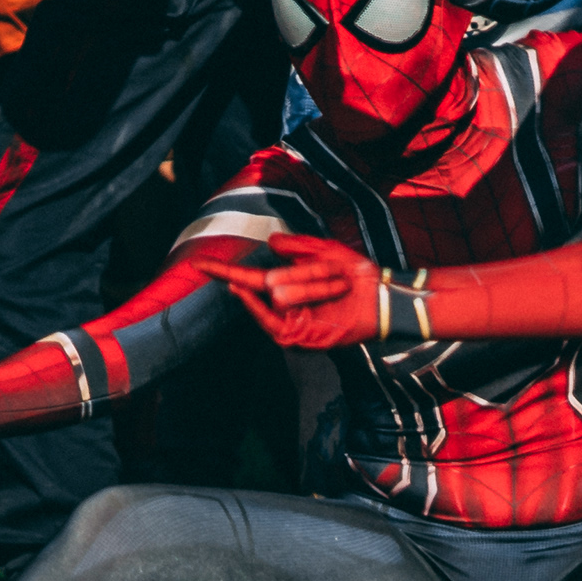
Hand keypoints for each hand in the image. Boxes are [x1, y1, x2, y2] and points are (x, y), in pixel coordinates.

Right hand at [203, 232, 390, 351]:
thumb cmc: (358, 275)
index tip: (198, 264)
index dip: (222, 271)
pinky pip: (273, 323)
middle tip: (339, 276)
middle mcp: (283, 306)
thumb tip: (270, 242)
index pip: (245, 278)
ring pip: (275, 299)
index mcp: (285, 285)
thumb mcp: (325, 250)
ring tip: (340, 286)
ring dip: (310, 288)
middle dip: (305, 276)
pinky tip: (273, 294)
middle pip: (265, 283)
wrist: (383, 299)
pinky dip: (268, 309)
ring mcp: (290, 323)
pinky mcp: (298, 338)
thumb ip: (296, 245)